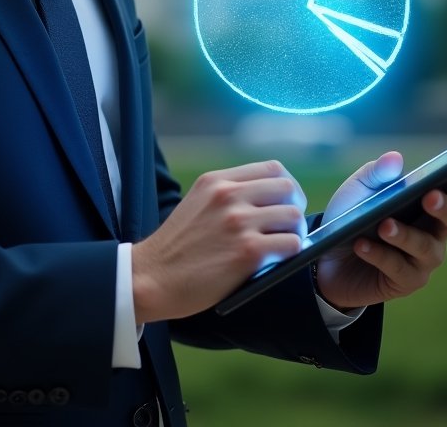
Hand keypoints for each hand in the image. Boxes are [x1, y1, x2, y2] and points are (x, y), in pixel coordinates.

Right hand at [132, 160, 306, 322]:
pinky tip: (277, 261)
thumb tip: (270, 201)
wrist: (152, 277)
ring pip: (293, 216)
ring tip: (282, 245)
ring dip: (294, 233)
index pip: (272, 168)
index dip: (286, 187)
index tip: (284, 203)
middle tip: (288, 227)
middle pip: (288, 188)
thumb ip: (229, 196)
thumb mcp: (198, 203)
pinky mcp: (247, 252)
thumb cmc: (176, 247)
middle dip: (294, 207)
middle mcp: (228, 195)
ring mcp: (239, 222)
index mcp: (216, 181)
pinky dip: (291, 253)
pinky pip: (291, 244)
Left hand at [314, 152, 446, 311]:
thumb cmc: (350, 217)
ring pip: (425, 247)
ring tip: (384, 225)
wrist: (327, 258)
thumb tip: (396, 158)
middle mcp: (433, 232)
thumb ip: (377, 174)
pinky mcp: (405, 282)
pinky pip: (397, 268)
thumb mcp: (358, 190)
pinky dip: (378, 254)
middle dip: (444, 207)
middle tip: (429, 196)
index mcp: (425, 204)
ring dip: (405, 235)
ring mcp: (422, 260)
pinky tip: (361, 244)